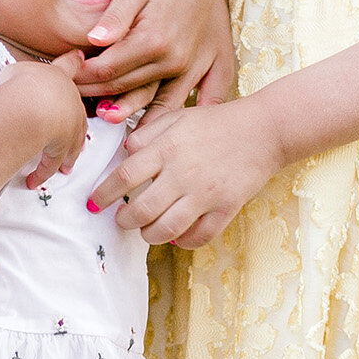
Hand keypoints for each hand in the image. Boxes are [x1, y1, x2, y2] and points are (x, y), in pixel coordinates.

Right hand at [7, 57, 90, 188]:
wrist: (32, 106)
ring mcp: (70, 124)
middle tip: (70, 138)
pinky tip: (34, 180)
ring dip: (64, 156)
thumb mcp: (15, 71)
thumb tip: (13, 80)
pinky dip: (43, 171)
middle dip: (72, 127)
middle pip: (75, 113)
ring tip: (61, 168)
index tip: (82, 58)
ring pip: (72, 141)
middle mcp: (69, 99)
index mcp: (59, 75)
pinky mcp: (64, 146)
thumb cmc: (21, 83)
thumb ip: (18, 75)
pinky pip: (53, 161)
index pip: (70, 65)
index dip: (75, 62)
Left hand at [78, 0, 236, 120]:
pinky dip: (173, 117)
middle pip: (125, 88)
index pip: (106, 69)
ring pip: (153, 100)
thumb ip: (115, 15)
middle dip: (94, 93)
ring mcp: (192, 68)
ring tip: (103, 117)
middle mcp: (174, 59)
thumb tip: (93, 39)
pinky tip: (157, 130)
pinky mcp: (208, 69)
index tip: (63, 75)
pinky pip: (193, 101)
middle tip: (71, 96)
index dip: (80, 75)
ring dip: (126, 110)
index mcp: (152, 40)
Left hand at [90, 97, 278, 249]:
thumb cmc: (218, 122)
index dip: (104, 193)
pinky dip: (184, 241)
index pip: (125, 176)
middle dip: (124, 220)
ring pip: (166, 228)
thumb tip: (124, 152)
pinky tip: (177, 235)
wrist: (264, 130)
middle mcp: (183, 173)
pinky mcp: (226, 208)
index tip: (93, 202)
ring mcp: (205, 194)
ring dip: (149, 234)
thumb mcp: (179, 117)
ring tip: (145, 230)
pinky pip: (199, 236)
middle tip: (121, 220)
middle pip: (141, 209)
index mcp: (168, 148)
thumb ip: (148, 133)